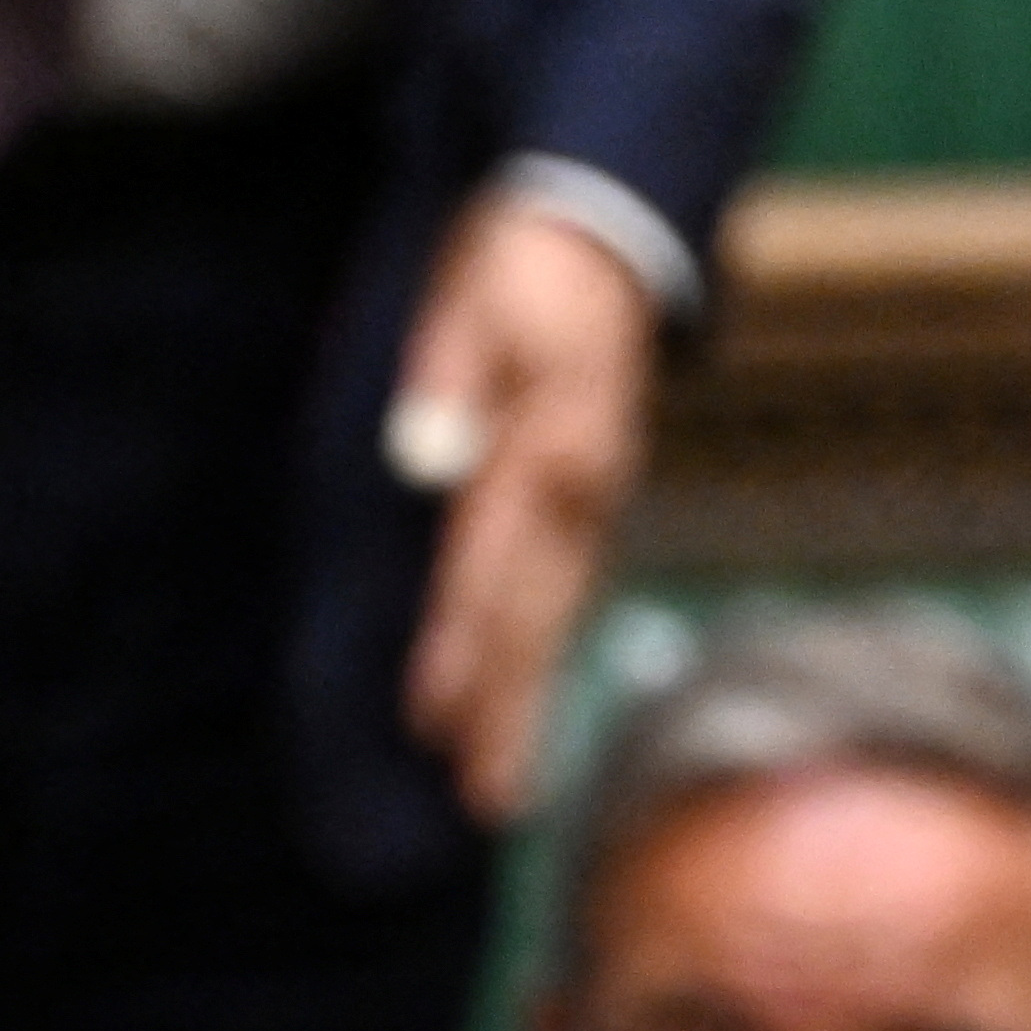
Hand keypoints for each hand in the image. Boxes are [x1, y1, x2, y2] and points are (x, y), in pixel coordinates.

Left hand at [388, 192, 662, 822]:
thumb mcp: (474, 302)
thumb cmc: (516, 270)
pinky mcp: (592, 504)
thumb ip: (448, 377)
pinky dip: (542, 661)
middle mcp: (583, 485)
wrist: (604, 228)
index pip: (489, 563)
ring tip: (504, 791)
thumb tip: (426, 450)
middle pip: (534, 614)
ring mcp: (596, 498)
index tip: (426, 713)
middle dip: (505, 709)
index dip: (458, 642)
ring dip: (529, 706)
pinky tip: (520, 716)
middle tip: (484, 801)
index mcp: (547, 442)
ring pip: (557, 619)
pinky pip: (565, 597)